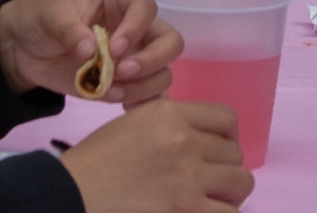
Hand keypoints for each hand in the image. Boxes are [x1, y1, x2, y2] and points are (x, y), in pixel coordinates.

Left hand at [0, 0, 178, 102]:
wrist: (24, 48)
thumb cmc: (41, 17)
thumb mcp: (50, 15)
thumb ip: (70, 29)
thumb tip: (90, 50)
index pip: (146, 7)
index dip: (136, 27)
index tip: (113, 48)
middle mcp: (136, 27)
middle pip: (170, 42)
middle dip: (151, 60)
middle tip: (120, 72)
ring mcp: (134, 56)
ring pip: (163, 73)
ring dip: (144, 86)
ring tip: (113, 92)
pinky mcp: (127, 84)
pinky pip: (151, 97)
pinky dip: (143, 105)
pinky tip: (123, 108)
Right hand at [61, 101, 251, 212]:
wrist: (74, 192)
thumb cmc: (98, 160)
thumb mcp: (133, 123)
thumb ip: (169, 122)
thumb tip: (201, 134)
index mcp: (169, 114)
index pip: (227, 118)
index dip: (228, 136)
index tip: (218, 151)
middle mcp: (184, 140)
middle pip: (235, 153)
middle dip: (224, 168)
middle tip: (208, 181)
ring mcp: (188, 178)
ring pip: (241, 183)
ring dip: (229, 194)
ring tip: (212, 200)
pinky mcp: (187, 210)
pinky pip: (230, 212)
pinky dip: (223, 212)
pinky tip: (206, 212)